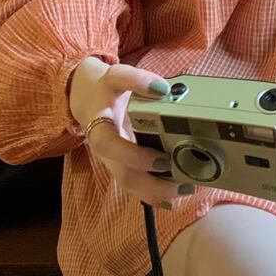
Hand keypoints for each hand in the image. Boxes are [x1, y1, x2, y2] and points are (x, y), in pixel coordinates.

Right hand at [67, 56, 193, 210]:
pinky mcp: (124, 167)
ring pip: (130, 185)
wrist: (92, 102)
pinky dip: (154, 195)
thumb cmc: (108, 92)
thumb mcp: (117, 77)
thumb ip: (136, 80)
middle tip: (181, 181)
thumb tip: (163, 89)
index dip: (133, 156)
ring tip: (183, 190)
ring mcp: (114, 162)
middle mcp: (106, 150)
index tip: (161, 159)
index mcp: (99, 127)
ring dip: (156, 192)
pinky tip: (173, 197)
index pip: (108, 145)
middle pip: (123, 175)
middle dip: (151, 182)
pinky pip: (136, 187)